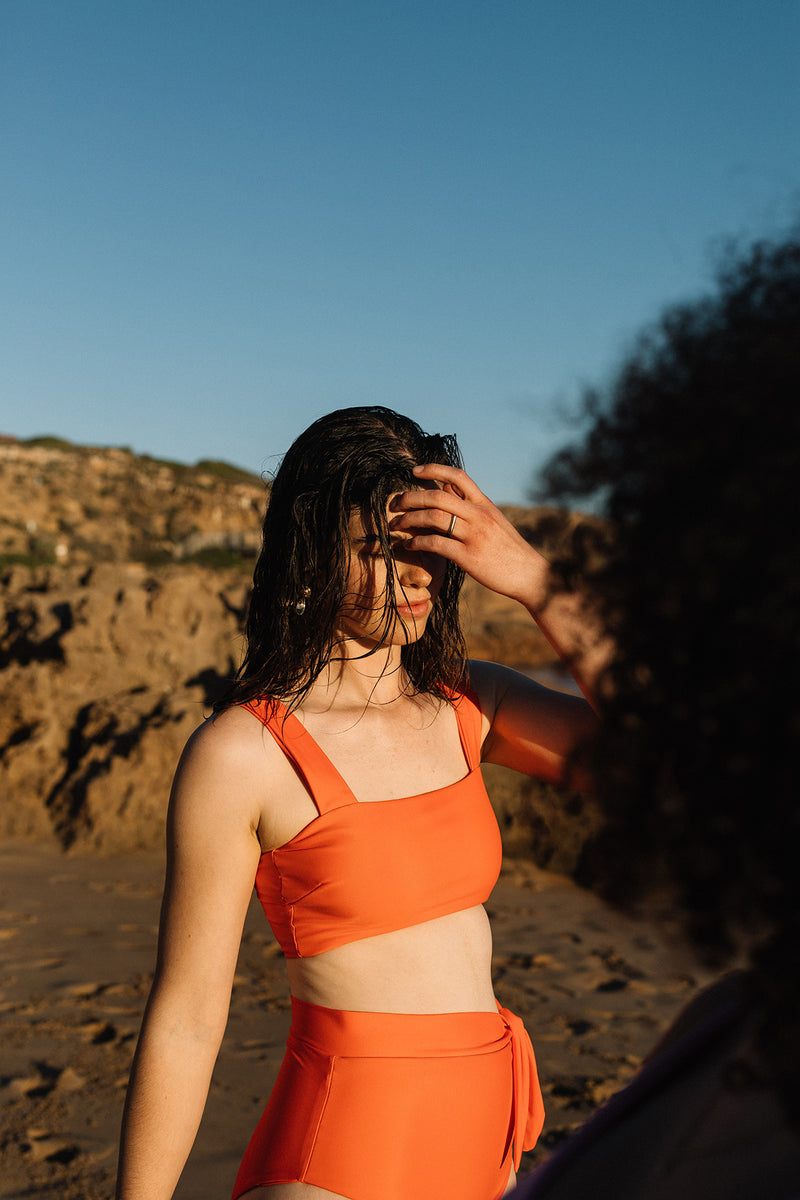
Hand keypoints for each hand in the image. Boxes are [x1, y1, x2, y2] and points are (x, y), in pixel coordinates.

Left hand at [390, 463, 545, 605]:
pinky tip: (409, 545)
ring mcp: (474, 535)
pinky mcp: (468, 557)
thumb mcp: (493, 520)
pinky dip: (417, 542)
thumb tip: (444, 490)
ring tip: (396, 525)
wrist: (529, 574)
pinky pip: (436, 543)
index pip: (457, 476)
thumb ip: (470, 505)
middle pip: (437, 496)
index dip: (433, 469)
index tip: (414, 471)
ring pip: (433, 518)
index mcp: (484, 504)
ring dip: (408, 520)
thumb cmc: (507, 548)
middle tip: (395, 504)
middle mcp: (478, 515)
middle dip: (410, 498)